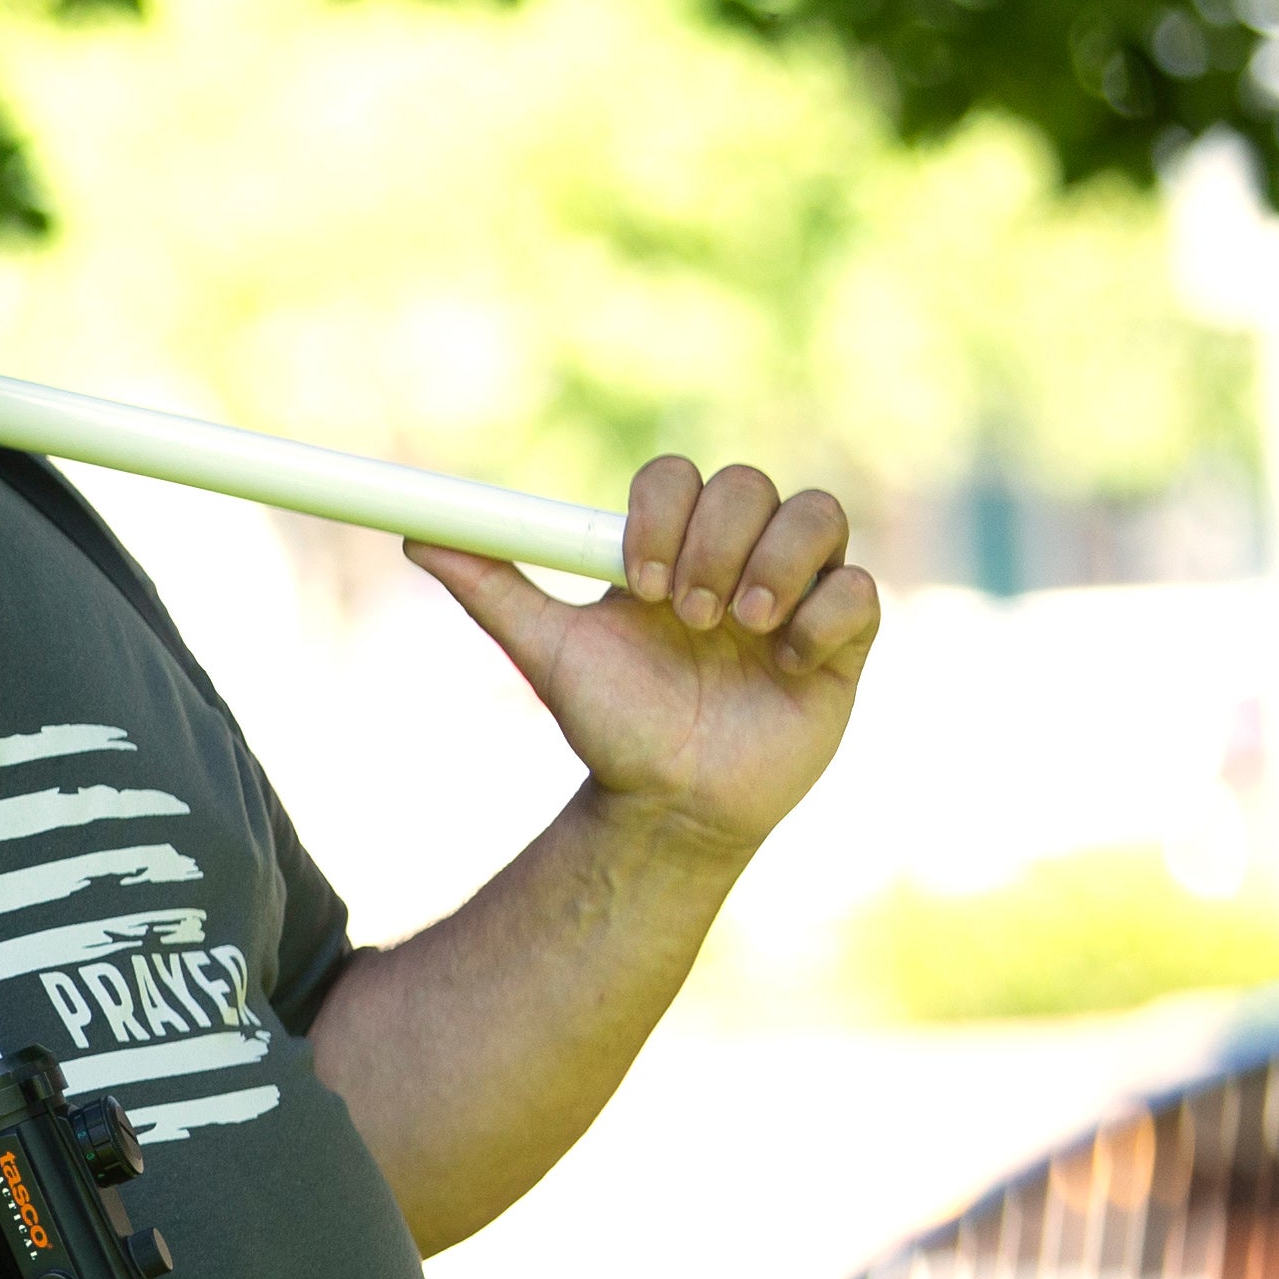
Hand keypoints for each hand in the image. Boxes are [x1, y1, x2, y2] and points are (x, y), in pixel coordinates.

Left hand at [407, 456, 876, 861]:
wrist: (668, 802)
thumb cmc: (614, 721)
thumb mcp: (548, 651)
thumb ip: (492, 588)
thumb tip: (417, 534)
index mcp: (672, 547)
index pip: (680, 476)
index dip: (662, 509)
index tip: (636, 578)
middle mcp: (737, 557)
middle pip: (749, 485)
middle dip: (715, 542)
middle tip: (684, 614)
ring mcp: (795, 595)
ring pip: (818, 516)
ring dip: (774, 565)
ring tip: (737, 628)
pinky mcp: (842, 641)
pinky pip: (860, 590)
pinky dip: (823, 614)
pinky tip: (784, 660)